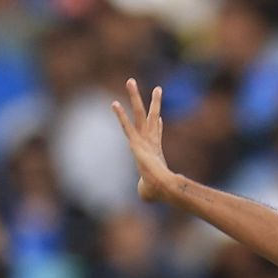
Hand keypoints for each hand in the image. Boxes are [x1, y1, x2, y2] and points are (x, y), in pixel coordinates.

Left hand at [111, 78, 174, 202]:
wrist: (164, 187)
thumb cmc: (158, 191)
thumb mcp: (149, 189)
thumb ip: (145, 190)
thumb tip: (145, 197)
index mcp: (155, 151)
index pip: (156, 134)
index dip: (157, 125)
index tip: (158, 117)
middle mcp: (150, 141)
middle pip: (150, 117)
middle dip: (152, 103)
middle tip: (157, 88)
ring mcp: (144, 139)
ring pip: (138, 114)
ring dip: (134, 96)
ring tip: (130, 81)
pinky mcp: (136, 143)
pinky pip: (126, 126)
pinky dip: (120, 116)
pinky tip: (113, 104)